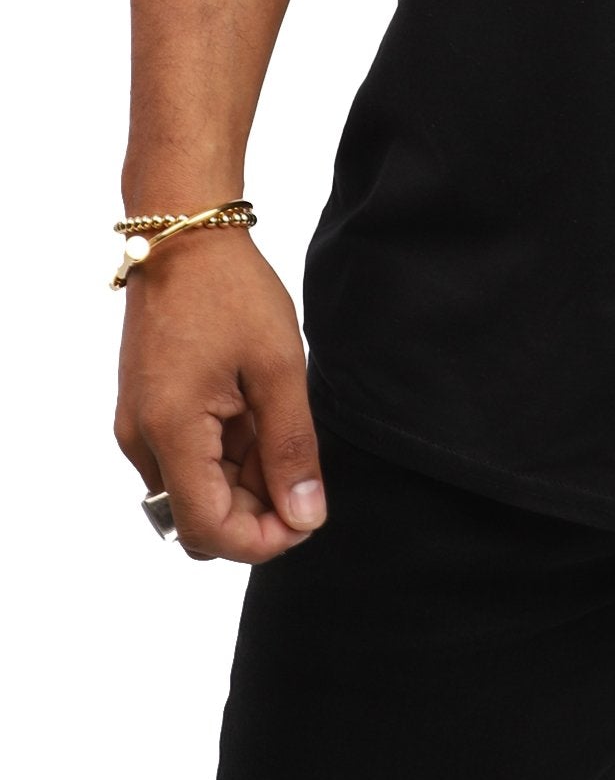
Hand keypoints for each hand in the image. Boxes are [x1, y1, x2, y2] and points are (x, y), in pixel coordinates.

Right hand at [114, 227, 326, 563]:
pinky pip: (186, 459)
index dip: (262, 541)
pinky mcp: (147, 411)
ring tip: (278, 423)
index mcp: (170, 431)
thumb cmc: (232, 293)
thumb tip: (305, 517)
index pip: (208, 530)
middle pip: (199, 519)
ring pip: (195, 491)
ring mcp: (140, 426)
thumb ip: (291, 448)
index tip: (308, 516)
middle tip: (301, 464)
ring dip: (243, 481)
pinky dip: (226, 456)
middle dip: (256, 511)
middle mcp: (142, 439)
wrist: (185, 237)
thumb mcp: (279, 369)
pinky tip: (256, 415)